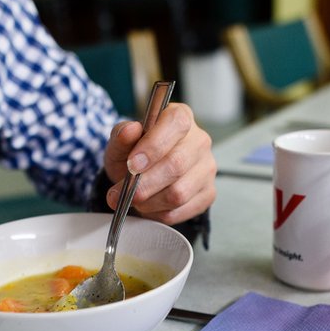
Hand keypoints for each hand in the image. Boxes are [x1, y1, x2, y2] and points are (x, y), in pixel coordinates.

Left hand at [102, 103, 216, 225]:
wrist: (143, 176)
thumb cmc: (134, 155)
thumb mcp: (120, 144)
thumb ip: (121, 136)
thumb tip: (129, 130)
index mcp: (180, 117)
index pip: (177, 123)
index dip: (153, 145)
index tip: (132, 164)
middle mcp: (200, 140)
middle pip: (177, 164)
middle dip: (145, 184)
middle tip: (123, 192)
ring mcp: (207, 168)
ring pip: (179, 193)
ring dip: (149, 202)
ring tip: (134, 199)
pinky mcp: (208, 193)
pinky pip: (182, 210)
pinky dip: (159, 213)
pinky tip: (149, 206)